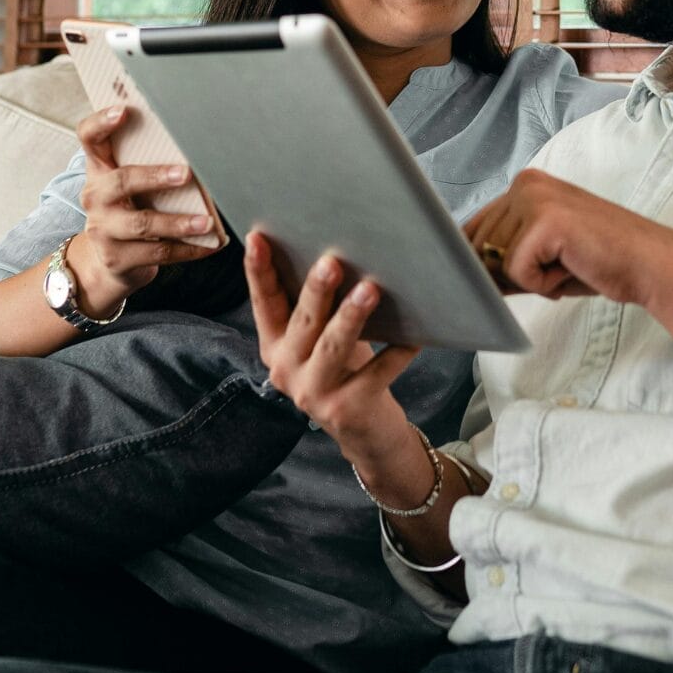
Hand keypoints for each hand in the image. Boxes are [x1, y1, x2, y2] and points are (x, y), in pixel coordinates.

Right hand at [69, 106, 220, 313]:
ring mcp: (102, 228)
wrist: (110, 261)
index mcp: (99, 169)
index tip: (124, 110)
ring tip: (207, 223)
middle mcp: (95, 196)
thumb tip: (200, 147)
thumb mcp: (132, 185)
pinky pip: (156, 252)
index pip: (88, 137)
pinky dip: (187, 250)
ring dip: (179, 222)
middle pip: (121, 181)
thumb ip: (149, 163)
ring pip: (142, 223)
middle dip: (155, 176)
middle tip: (186, 173)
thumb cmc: (132, 209)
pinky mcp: (116, 257)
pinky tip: (209, 246)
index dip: (101, 122)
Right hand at [245, 234, 418, 466]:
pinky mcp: (347, 410)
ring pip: (333, 347)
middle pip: (302, 323)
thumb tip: (339, 252)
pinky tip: (414, 335)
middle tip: (331, 262)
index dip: (259, 271)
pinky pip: (376, 373)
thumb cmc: (345, 370)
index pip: (264, 303)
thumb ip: (317, 309)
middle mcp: (286, 370)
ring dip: (351, 317)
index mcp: (274, 346)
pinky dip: (396, 352)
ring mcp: (314, 393)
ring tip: (370, 290)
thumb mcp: (320, 340)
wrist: (365, 433)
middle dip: (316, 291)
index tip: (257, 238)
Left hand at [461, 169, 672, 335]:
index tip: (516, 273)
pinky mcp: (545, 221)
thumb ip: (502, 255)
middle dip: (511, 274)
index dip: (485, 263)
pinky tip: (572, 267)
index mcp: (524, 185)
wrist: (649, 265)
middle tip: (556, 268)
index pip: (471, 231)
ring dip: (530, 279)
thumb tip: (460, 274)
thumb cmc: (599, 261)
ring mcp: (534, 199)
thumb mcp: (541, 254)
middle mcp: (525, 183)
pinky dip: (543, 284)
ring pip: (497, 262)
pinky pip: (517, 272)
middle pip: (479, 248)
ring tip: (567, 265)